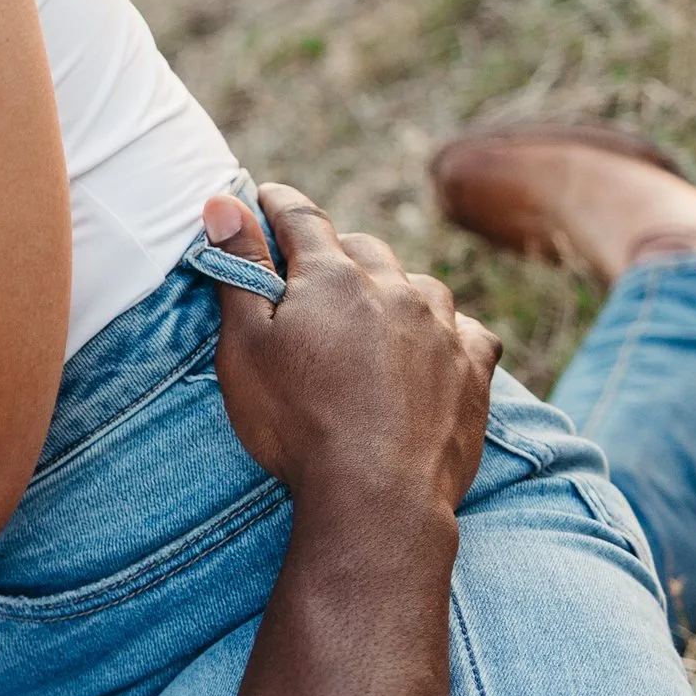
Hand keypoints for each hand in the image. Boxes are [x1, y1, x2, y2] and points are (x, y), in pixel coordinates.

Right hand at [206, 183, 497, 527]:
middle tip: (312, 273)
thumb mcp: (245, 346)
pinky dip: (446, 332)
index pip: (300, 218)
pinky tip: (433, 348)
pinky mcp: (473, 369)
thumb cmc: (297, 424)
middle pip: (362, 248)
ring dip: (393, 290)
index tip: (263, 198)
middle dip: (335, 252)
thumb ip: (238, 269)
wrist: (377, 497)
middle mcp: (394, 289)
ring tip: (374, 315)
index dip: (277, 205)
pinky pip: (467, 331)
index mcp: (332, 277)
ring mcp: (442, 328)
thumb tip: (222, 203)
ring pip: (418, 285)